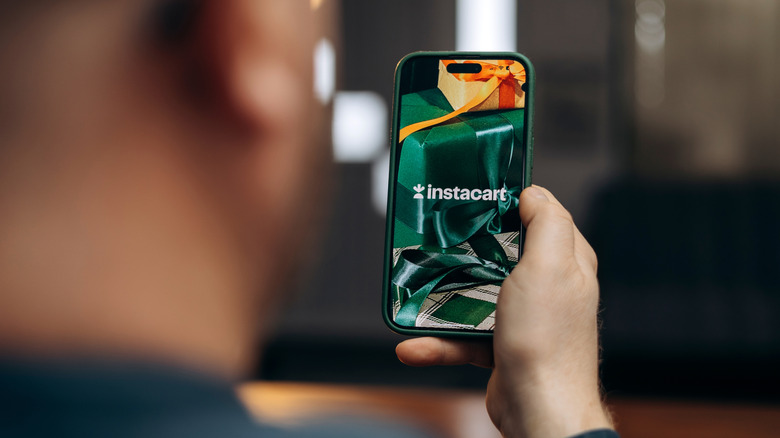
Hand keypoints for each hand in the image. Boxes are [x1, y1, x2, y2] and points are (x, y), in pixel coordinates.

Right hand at [396, 186, 612, 437]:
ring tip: (414, 294)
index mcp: (566, 262)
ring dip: (443, 300)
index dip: (512, 203)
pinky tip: (413, 345)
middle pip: (502, 253)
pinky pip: (466, 336)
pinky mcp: (503, 346)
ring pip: (477, 295)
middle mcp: (548, 287)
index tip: (477, 195)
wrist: (538, 409)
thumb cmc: (547, 339)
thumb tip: (534, 193)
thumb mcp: (549, 265)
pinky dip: (440, 341)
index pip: (542, 216)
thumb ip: (547, 222)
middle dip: (467, 250)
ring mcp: (524, 318)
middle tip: (438, 239)